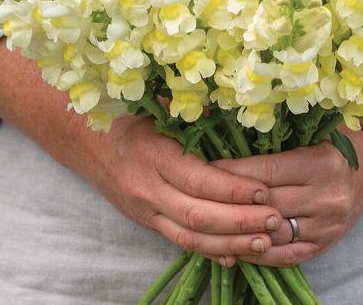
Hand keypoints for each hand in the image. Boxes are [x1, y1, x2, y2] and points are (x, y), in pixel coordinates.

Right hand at [83, 114, 286, 262]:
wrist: (86, 143)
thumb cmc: (130, 119)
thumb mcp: (160, 108)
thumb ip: (195, 114)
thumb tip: (237, 114)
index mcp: (153, 155)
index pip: (198, 180)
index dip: (233, 189)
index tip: (265, 190)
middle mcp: (148, 189)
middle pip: (198, 215)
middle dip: (240, 221)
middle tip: (276, 220)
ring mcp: (146, 211)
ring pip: (191, 237)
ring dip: (230, 242)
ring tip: (265, 241)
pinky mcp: (148, 223)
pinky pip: (180, 242)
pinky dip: (210, 252)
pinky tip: (236, 254)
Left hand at [214, 72, 362, 266]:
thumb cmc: (328, 146)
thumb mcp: (311, 131)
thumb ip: (278, 128)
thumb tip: (229, 111)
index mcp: (321, 163)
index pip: (266, 172)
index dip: (231, 172)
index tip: (201, 167)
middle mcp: (326, 197)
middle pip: (265, 204)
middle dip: (227, 200)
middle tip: (194, 194)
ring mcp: (325, 226)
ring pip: (270, 233)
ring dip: (237, 230)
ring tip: (206, 221)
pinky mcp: (322, 247)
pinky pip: (281, 256)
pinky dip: (254, 252)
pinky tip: (231, 243)